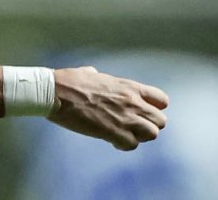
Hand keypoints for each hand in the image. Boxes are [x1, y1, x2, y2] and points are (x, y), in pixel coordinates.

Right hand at [47, 66, 167, 149]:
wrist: (55, 92)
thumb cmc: (68, 81)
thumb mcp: (88, 73)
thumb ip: (98, 76)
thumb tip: (92, 73)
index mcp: (128, 87)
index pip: (162, 100)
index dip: (154, 108)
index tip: (140, 111)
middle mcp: (132, 102)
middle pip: (160, 121)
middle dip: (147, 125)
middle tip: (130, 126)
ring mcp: (125, 118)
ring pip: (152, 134)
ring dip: (138, 136)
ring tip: (122, 134)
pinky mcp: (114, 132)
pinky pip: (132, 145)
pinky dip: (123, 145)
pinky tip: (110, 139)